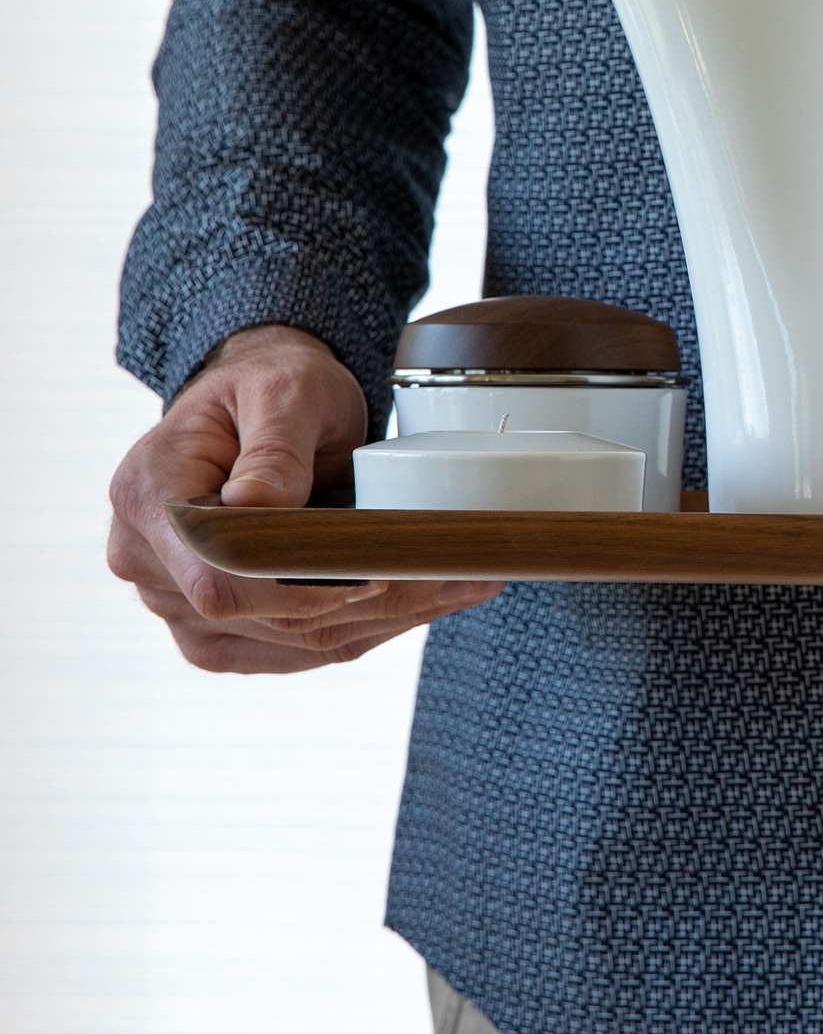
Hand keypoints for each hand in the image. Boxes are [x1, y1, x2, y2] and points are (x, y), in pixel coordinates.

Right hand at [108, 324, 499, 672]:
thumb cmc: (271, 385)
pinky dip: (362, 628)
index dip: (296, 589)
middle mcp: (149, 559)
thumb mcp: (283, 392)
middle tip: (456, 577)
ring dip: (381, 623)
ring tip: (461, 586)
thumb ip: (273, 448)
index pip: (218, 575)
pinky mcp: (219, 625)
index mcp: (151, 495)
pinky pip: (293, 647)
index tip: (374, 576)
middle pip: (260, 617)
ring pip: (287, 643)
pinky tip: (426, 603)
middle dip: (365, 605)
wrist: (262, 403)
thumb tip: (256, 507)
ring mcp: (179, 600)